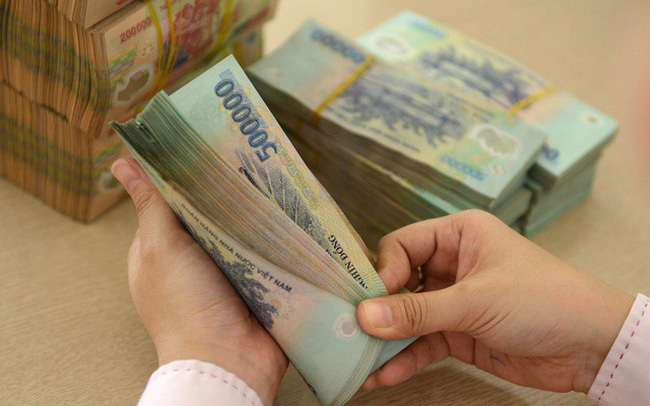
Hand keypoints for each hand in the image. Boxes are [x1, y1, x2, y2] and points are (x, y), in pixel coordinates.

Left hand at [112, 158, 287, 404]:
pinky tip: (291, 212)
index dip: (190, 174)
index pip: (175, 200)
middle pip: (213, 213)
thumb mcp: (160, 248)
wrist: (227, 361)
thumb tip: (123, 164)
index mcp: (164, 249)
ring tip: (277, 177)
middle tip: (253, 155)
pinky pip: (267, 250)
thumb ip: (152, 205)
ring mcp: (228, 271)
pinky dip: (275, 236)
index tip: (210, 143)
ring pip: (243, 230)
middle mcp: (195, 258)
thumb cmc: (183, 305)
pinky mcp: (259, 281)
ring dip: (257, 212)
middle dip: (230, 190)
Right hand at [357, 210, 633, 393]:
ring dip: (387, 340)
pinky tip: (384, 375)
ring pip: (408, 318)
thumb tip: (364, 316)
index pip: (402, 245)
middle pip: (399, 283)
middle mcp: (451, 264)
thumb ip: (418, 312)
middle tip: (351, 332)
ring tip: (361, 361)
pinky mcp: (459, 335)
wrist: (590, 346)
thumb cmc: (542, 300)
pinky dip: (405, 359)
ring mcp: (454, 302)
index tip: (370, 300)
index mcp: (458, 235)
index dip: (383, 271)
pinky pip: (423, 344)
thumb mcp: (476, 301)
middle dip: (378, 309)